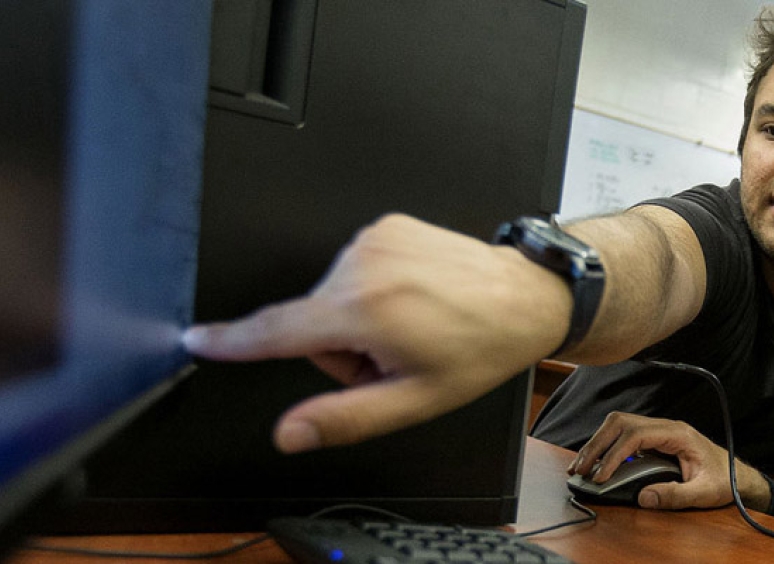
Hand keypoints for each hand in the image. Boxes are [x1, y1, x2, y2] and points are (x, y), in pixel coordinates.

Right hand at [183, 214, 569, 453]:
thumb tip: (290, 434)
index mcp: (364, 312)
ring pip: (332, 295)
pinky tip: (414, 295)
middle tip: (393, 354)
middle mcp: (363, 266)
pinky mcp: (387, 225)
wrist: (524, 296)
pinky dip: (375, 287)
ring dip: (360, 317)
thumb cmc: (479, 347)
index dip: (232, 340)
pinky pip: (356, 268)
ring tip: (412, 323)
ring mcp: (375, 239)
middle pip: (309, 321)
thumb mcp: (414, 399)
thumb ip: (344, 418)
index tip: (195, 339)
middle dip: (340, 348)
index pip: (277, 331)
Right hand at [569, 412, 771, 510]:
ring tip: (581, 466)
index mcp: (678, 434)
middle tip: (579, 468)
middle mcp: (666, 427)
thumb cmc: (725, 480)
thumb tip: (644, 497)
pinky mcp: (654, 441)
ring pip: (619, 426)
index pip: (636, 434)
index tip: (601, 475)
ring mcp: (659, 432)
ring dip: (598, 443)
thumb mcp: (705, 492)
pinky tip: (596, 464)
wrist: (736, 475)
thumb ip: (677, 495)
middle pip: (621, 423)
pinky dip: (606, 448)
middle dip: (597, 444)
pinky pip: (624, 437)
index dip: (614, 453)